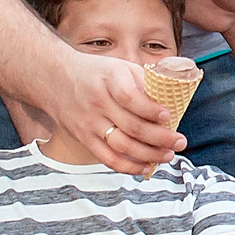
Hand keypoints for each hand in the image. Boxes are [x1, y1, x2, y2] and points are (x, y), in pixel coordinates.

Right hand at [39, 51, 181, 175]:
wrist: (54, 79)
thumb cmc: (95, 72)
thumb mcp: (118, 66)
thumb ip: (143, 80)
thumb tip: (173, 95)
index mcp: (109, 80)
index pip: (131, 98)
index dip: (151, 110)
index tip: (168, 116)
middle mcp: (98, 103)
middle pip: (132, 126)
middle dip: (161, 138)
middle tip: (180, 142)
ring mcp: (90, 123)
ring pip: (123, 146)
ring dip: (149, 155)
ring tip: (168, 155)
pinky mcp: (84, 138)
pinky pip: (108, 158)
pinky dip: (128, 167)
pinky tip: (145, 167)